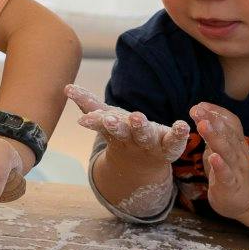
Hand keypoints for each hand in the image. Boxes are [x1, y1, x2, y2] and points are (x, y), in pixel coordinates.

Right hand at [65, 84, 188, 165]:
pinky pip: (174, 142)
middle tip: (110, 119)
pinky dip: (178, 134)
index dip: (96, 123)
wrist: (143, 162)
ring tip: (136, 117)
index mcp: (116, 132)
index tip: (85, 120)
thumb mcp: (106, 119)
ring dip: (140, 128)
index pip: (105, 127)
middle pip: (123, 133)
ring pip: (144, 136)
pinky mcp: (169, 147)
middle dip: (116, 126)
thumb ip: (88, 104)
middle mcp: (131, 139)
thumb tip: (67, 88)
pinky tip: (182, 124)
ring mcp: (150, 143)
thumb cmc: (123, 134)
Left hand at [191, 102, 248, 217]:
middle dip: (212, 120)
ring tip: (203, 126)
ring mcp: (237, 169)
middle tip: (197, 110)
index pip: (232, 122)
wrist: (246, 200)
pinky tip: (213, 158)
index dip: (217, 112)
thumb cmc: (229, 170)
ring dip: (215, 137)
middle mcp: (239, 152)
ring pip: (227, 151)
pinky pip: (227, 174)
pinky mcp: (231, 185)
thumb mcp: (220, 148)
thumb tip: (200, 112)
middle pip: (228, 133)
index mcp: (237, 142)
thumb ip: (212, 132)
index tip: (200, 105)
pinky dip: (220, 165)